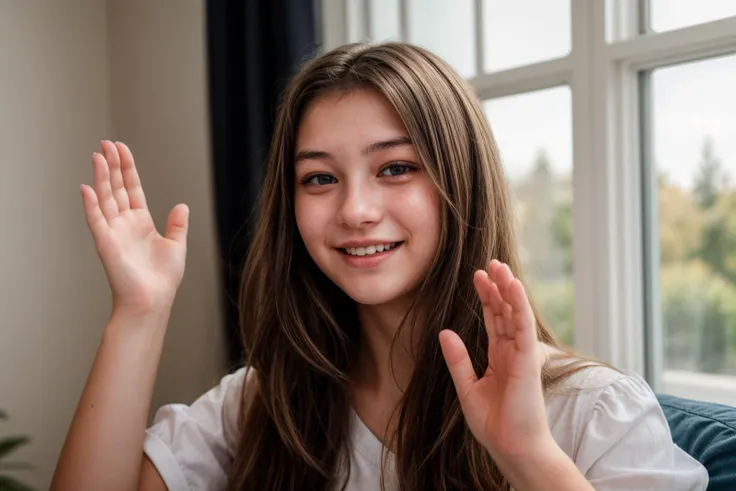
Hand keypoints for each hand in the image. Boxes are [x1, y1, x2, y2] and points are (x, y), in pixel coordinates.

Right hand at [81, 141, 188, 315]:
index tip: (122, 149)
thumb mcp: (177, 246)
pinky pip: (96, 220)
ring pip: (105, 198)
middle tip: (106, 143)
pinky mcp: (105, 243)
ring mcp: (113, 231)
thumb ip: (177, 225)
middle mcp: (125, 224)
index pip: (132, 188)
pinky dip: (90, 204)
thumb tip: (182, 205)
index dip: (127, 168)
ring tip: (98, 155)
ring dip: (100, 177)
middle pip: (115, 188)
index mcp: (141, 222)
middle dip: (111, 165)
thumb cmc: (163, 279)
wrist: (153, 300)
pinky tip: (86, 187)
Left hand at [439, 260, 550, 459]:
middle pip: (505, 312)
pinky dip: (519, 305)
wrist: (511, 448)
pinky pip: (524, 327)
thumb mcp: (467, 387)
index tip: (478, 277)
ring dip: (509, 289)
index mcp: (501, 358)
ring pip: (516, 314)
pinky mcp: (528, 361)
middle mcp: (513, 352)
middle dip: (498, 287)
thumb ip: (458, 359)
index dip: (487, 297)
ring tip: (499, 266)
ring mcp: (522, 355)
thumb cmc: (494, 424)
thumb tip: (445, 331)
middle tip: (490, 263)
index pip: (494, 320)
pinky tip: (513, 286)